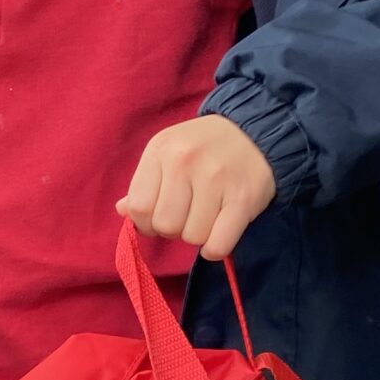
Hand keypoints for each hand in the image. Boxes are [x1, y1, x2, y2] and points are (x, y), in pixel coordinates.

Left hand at [117, 115, 276, 260]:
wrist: (257, 131)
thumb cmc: (205, 147)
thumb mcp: (168, 153)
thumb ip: (144, 183)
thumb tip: (122, 210)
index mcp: (161, 150)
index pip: (139, 208)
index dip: (146, 223)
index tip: (161, 217)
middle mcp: (185, 162)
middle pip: (165, 226)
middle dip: (174, 229)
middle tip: (189, 215)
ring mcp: (216, 179)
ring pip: (193, 237)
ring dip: (199, 236)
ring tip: (208, 215)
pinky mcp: (243, 198)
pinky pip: (219, 244)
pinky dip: (216, 248)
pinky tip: (220, 234)